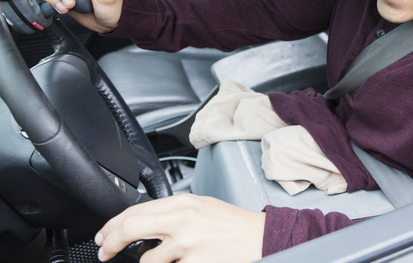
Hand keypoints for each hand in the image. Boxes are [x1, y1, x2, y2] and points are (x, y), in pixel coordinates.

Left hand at [95, 194, 264, 261]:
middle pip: (131, 228)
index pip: (135, 211)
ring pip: (147, 260)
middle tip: (106, 253)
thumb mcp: (201, 207)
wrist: (261, 237)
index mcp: (183, 202)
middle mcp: (183, 219)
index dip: (112, 227)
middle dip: (111, 243)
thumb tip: (140, 223)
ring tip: (167, 261)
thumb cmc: (233, 225)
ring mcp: (188, 243)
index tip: (104, 238)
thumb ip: (172, 213)